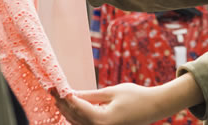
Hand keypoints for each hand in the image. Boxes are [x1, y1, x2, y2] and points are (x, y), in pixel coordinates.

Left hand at [52, 74, 204, 124]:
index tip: (54, 87)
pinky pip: (86, 124)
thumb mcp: (111, 92)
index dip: (63, 96)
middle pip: (74, 117)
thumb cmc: (136, 97)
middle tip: (52, 90)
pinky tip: (71, 106)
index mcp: (102, 120)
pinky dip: (76, 116)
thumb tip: (71, 94)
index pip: (76, 107)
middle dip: (62, 103)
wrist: (154, 107)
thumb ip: (89, 95)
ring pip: (77, 123)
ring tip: (58, 96)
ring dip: (67, 110)